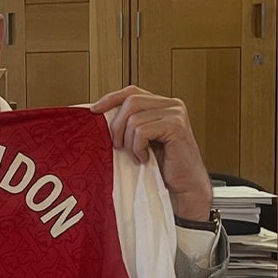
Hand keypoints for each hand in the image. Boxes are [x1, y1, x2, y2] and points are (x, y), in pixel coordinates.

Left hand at [90, 85, 212, 221]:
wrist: (184, 186)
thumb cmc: (161, 165)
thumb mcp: (141, 139)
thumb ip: (129, 123)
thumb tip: (98, 113)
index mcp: (162, 104)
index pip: (132, 92)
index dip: (111, 98)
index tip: (94, 110)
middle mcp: (171, 104)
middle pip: (131, 102)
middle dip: (117, 125)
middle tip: (118, 146)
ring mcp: (176, 114)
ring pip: (134, 119)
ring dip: (129, 142)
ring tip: (138, 155)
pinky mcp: (176, 126)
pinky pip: (142, 131)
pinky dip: (138, 148)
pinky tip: (145, 158)